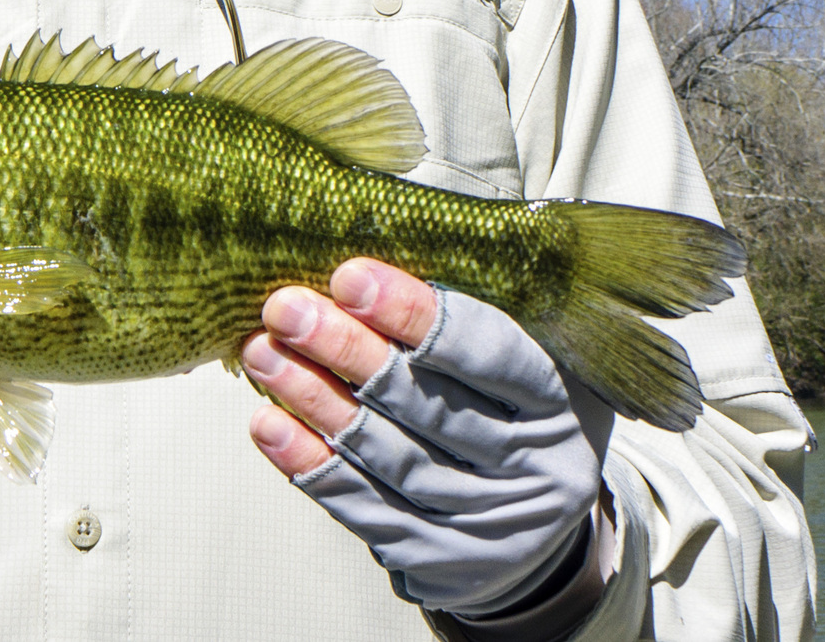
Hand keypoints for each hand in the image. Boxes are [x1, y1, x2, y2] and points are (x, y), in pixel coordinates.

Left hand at [241, 259, 609, 617]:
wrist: (536, 533)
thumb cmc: (512, 414)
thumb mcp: (528, 357)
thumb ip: (464, 318)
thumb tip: (367, 267)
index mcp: (561, 404)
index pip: (489, 354)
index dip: (416, 315)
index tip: (349, 277)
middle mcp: (533, 470)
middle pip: (427, 405)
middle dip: (348, 351)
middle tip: (285, 308)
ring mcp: (486, 520)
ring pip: (388, 455)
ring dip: (315, 400)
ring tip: (263, 353)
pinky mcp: (437, 557)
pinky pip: (365, 506)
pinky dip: (312, 463)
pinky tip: (269, 425)